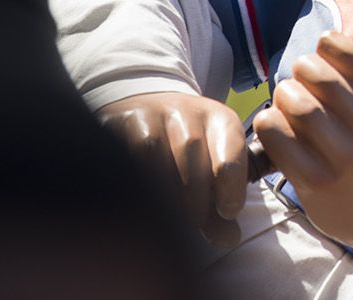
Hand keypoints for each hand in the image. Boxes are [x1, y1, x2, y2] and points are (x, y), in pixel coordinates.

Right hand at [98, 91, 248, 246]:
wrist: (149, 113)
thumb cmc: (189, 154)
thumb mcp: (212, 174)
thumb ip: (220, 211)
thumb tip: (229, 240)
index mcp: (221, 121)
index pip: (230, 158)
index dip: (230, 191)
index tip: (228, 212)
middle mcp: (188, 111)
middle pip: (194, 162)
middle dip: (196, 200)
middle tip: (194, 222)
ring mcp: (152, 114)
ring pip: (156, 158)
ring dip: (164, 194)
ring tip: (168, 215)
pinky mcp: (121, 122)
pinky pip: (127, 157)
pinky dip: (136, 184)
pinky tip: (142, 201)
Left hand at [252, 31, 352, 279]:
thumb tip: (326, 54)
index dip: (329, 45)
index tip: (323, 48)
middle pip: (319, 80)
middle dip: (302, 69)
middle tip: (299, 76)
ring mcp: (345, 161)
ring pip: (296, 107)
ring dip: (283, 95)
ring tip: (287, 100)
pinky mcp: (318, 187)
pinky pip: (279, 143)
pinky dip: (270, 126)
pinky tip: (276, 126)